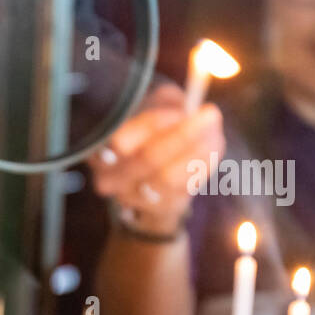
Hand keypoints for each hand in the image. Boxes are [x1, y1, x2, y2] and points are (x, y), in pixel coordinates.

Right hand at [87, 84, 225, 237]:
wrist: (148, 171)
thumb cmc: (149, 128)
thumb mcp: (151, 106)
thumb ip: (165, 103)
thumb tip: (189, 109)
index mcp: (99, 149)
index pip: (121, 140)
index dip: (155, 123)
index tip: (181, 110)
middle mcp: (109, 178)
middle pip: (148, 159)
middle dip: (183, 135)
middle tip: (211, 113)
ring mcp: (131, 198)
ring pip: (169, 178)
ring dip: (198, 152)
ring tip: (215, 132)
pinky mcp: (156, 211)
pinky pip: (183, 191)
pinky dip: (202, 167)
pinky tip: (211, 148)